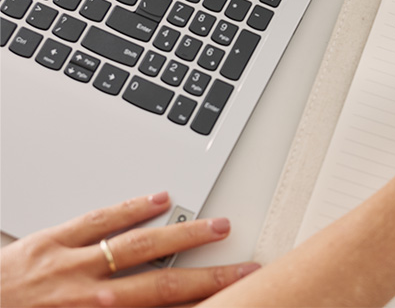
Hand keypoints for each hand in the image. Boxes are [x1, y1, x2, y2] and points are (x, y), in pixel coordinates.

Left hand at [0, 192, 258, 306]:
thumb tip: (147, 303)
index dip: (204, 302)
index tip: (235, 295)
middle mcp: (88, 297)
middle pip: (163, 285)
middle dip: (210, 276)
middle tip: (244, 267)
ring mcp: (69, 266)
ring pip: (139, 246)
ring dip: (183, 236)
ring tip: (217, 227)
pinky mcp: (47, 243)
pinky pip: (98, 221)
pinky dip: (132, 209)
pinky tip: (159, 200)